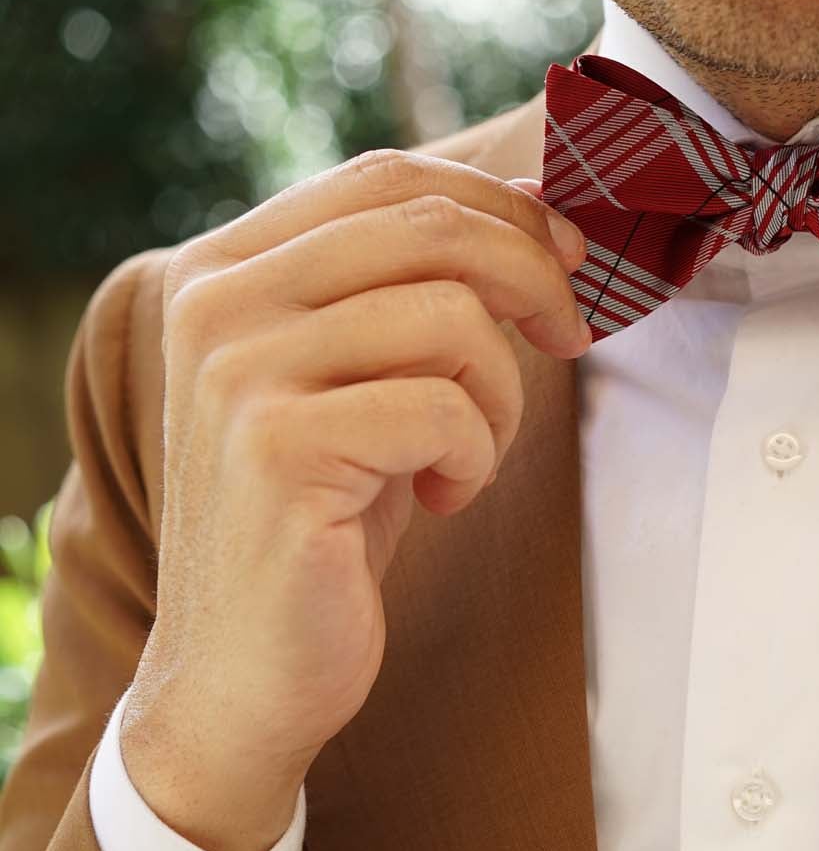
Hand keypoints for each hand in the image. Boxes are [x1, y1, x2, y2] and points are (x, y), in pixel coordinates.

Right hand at [119, 149, 589, 850]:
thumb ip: (410, 293)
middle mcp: (214, 303)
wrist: (249, 671)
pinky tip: (437, 500)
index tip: (569, 255)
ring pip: (450, 318)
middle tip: (572, 334)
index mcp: (226, 268)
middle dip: (535, 277)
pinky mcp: (279, 451)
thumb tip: (538, 216)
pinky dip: (474, 458)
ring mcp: (238, 374)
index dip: (502, 206)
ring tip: (466, 455)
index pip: (388, 179)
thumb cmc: (328, 521)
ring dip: (500, 394)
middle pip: (429, 229)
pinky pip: (443, 409)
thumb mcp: (362, 381)